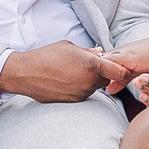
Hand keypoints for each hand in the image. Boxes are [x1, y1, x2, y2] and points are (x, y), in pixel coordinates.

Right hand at [0, 42, 125, 103]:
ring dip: (90, 80)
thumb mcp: (70, 47)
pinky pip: (83, 93)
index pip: (119, 72)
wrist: (26, 73)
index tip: (120, 67)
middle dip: (103, 73)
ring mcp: (81, 93)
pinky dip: (79, 87)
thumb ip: (89, 51)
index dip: (122, 70)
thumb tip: (101, 53)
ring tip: (72, 71)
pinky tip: (66, 80)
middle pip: (107, 80)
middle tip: (89, 65)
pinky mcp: (73, 101)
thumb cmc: (47, 56)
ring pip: (94, 87)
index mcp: (91, 66)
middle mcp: (89, 82)